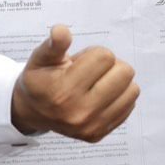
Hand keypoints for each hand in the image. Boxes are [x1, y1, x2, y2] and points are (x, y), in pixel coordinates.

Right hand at [11, 25, 138, 140]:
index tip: (80, 62)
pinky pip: (130, 105)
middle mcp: (79, 112)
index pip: (105, 57)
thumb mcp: (41, 59)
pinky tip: (100, 96)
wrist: (31, 112)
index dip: (95, 54)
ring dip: (118, 81)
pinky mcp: (100, 134)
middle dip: (110, 66)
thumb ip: (54, 45)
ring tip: (96, 84)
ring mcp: (91, 126)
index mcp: (63, 91)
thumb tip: (61, 30)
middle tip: (91, 72)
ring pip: (132, 89)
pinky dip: (120, 97)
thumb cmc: (40, 80)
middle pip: (124, 72)